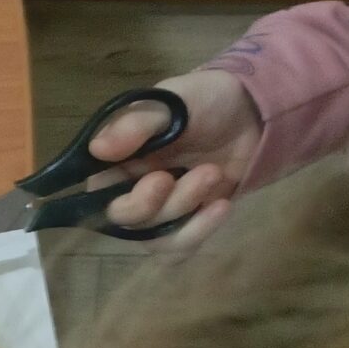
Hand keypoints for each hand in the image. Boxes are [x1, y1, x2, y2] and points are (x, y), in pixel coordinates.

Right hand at [92, 69, 264, 246]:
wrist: (252, 113)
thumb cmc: (204, 101)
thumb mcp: (172, 102)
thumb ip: (135, 125)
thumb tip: (97, 148)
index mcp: (115, 159)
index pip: (96, 191)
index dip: (114, 196)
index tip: (153, 177)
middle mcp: (129, 188)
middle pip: (123, 220)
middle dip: (150, 204)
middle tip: (175, 177)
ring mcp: (158, 209)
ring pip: (153, 237)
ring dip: (184, 210)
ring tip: (214, 174)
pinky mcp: (185, 223)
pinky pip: (179, 246)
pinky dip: (199, 230)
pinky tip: (222, 205)